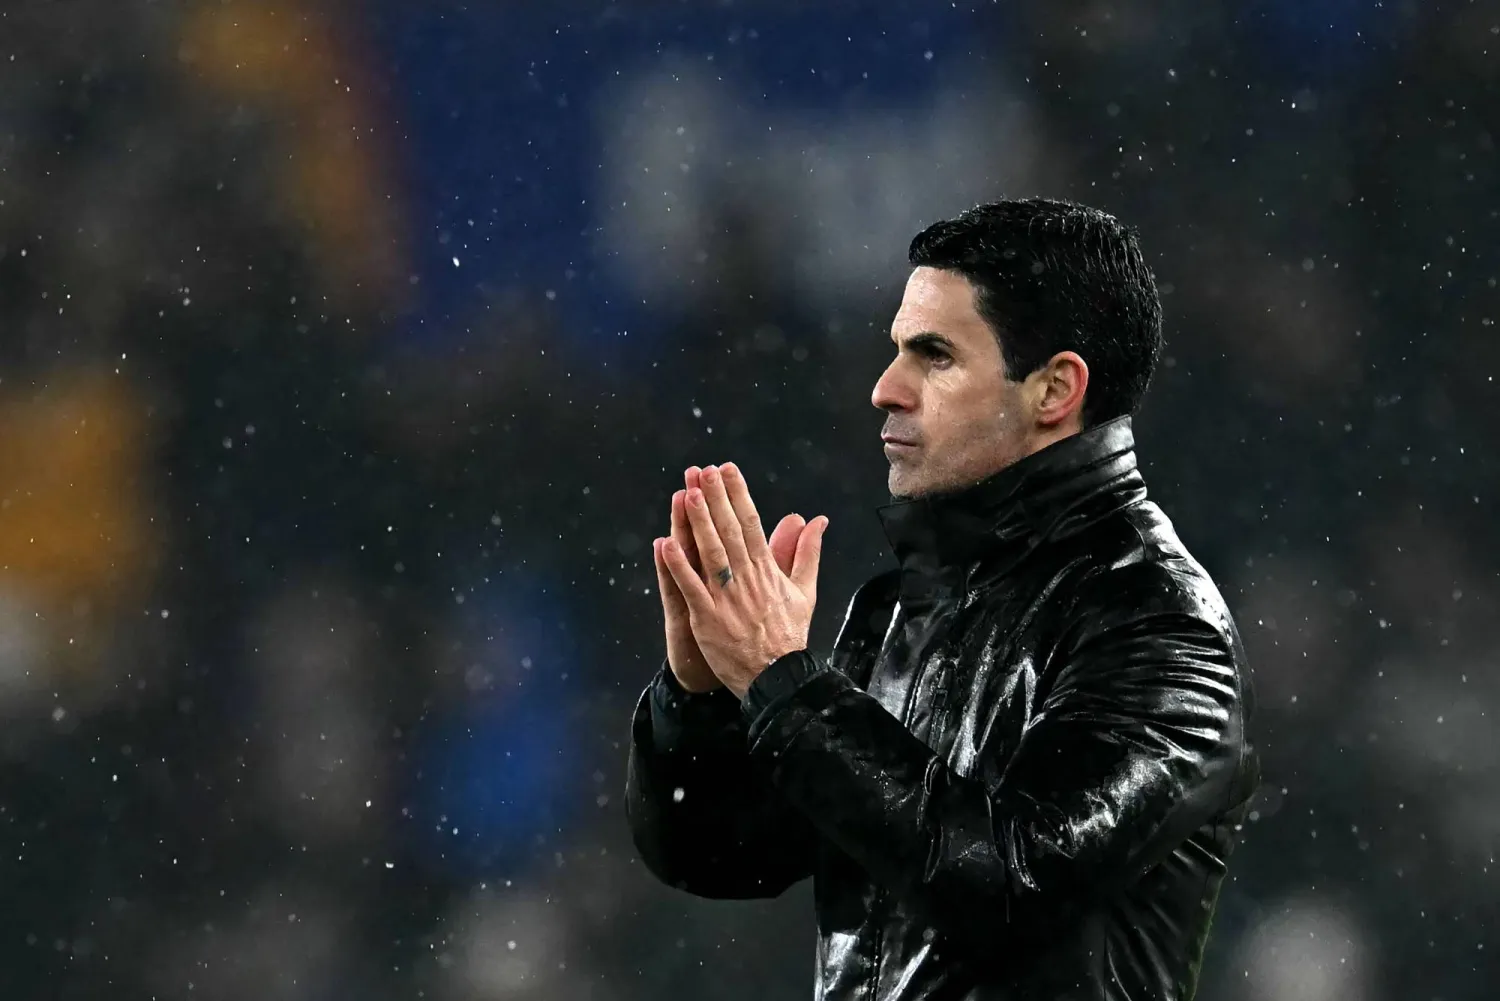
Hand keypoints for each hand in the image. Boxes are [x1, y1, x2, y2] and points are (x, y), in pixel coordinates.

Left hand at [658, 462, 827, 697]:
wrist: (778, 677)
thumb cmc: (788, 634)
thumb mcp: (805, 591)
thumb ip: (807, 553)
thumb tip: (817, 521)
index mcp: (767, 570)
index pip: (751, 523)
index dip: (738, 494)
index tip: (727, 469)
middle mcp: (746, 579)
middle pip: (729, 531)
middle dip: (715, 498)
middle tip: (703, 470)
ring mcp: (726, 598)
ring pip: (710, 553)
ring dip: (698, 523)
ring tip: (687, 494)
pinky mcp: (707, 618)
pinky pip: (690, 587)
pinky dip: (678, 566)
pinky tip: (665, 544)